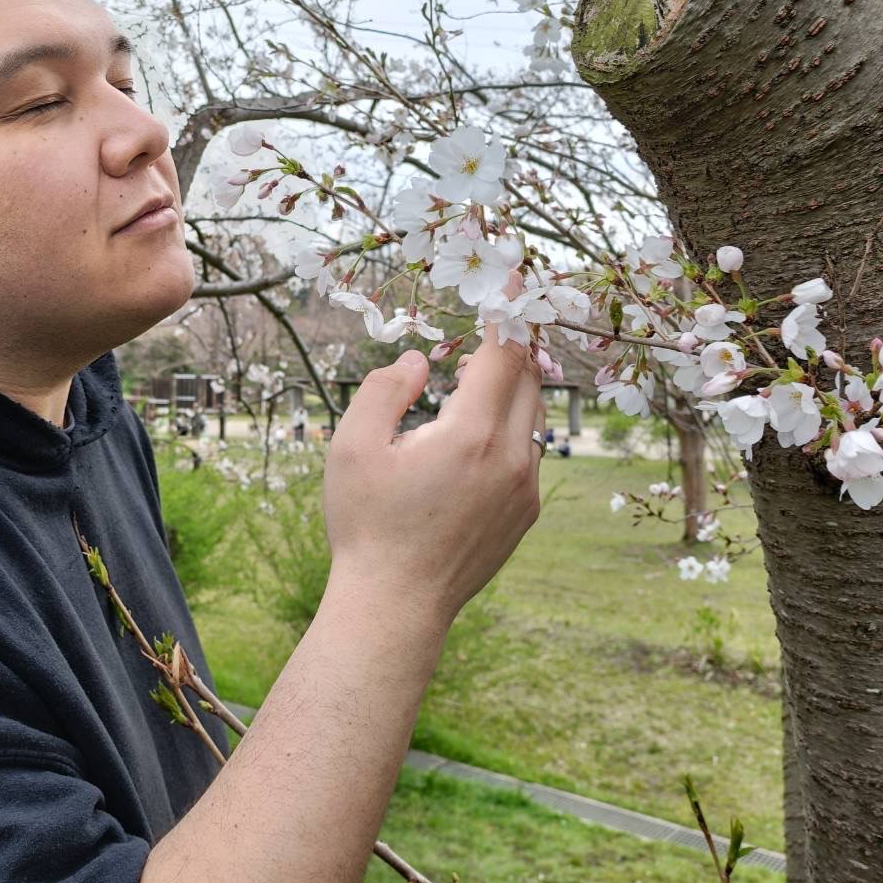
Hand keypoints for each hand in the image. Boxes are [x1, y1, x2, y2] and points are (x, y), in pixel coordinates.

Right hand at [322, 282, 545, 629]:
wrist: (395, 607)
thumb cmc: (366, 526)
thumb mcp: (352, 448)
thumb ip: (384, 390)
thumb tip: (419, 360)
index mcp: (471, 435)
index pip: (505, 352)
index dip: (509, 308)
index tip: (512, 274)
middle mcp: (512, 459)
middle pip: (528, 378)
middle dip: (508, 345)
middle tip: (482, 325)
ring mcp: (525, 489)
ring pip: (530, 417)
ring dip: (505, 390)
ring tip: (463, 386)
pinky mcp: (525, 514)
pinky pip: (526, 452)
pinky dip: (507, 429)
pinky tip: (467, 442)